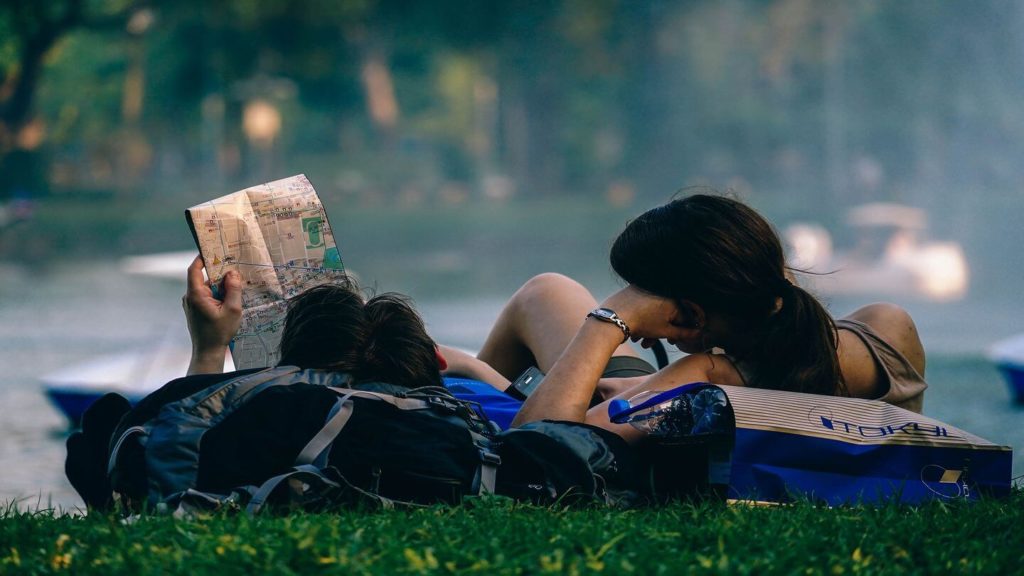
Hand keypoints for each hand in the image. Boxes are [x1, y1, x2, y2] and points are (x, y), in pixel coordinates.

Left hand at [183, 255, 241, 372]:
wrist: (207, 352)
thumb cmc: (219, 332)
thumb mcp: (233, 310)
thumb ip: (234, 289)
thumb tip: (233, 273)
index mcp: (196, 295)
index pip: (194, 270)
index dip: (202, 258)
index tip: (212, 250)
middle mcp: (190, 297)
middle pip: (204, 278)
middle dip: (219, 275)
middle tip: (234, 273)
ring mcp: (191, 304)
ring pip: (206, 288)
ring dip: (219, 288)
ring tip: (235, 292)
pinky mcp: (194, 309)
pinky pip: (205, 296)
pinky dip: (216, 295)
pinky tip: (228, 302)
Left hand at [600, 285, 686, 345]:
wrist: (613, 317)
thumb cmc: (641, 324)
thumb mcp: (665, 331)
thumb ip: (683, 333)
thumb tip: (698, 334)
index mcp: (673, 298)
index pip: (684, 317)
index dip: (680, 332)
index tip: (674, 341)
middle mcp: (662, 290)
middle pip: (667, 315)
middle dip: (662, 332)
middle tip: (656, 342)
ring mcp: (647, 288)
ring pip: (654, 312)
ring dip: (650, 328)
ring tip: (641, 341)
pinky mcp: (634, 289)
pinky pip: (644, 304)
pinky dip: (642, 317)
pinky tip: (634, 331)